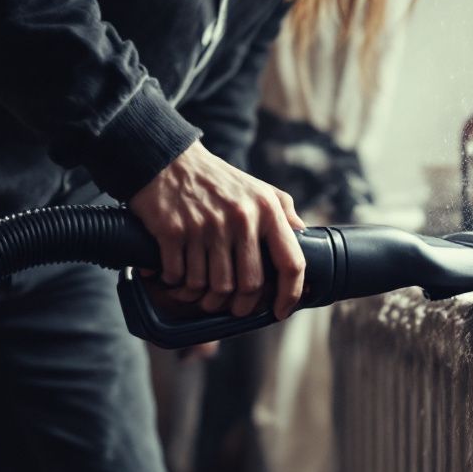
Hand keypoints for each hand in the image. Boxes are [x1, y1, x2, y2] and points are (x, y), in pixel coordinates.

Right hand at [129, 141, 305, 320]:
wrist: (167, 160)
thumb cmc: (218, 181)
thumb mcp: (259, 189)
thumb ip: (285, 211)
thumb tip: (305, 235)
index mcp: (267, 209)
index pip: (291, 263)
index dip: (290, 294)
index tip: (281, 311)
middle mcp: (240, 218)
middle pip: (249, 285)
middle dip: (241, 305)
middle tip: (234, 307)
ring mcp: (206, 226)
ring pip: (214, 287)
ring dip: (206, 298)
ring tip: (202, 294)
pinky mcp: (174, 231)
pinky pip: (182, 277)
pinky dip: (178, 285)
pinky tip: (176, 279)